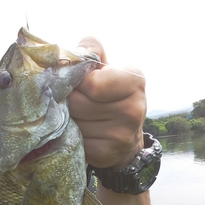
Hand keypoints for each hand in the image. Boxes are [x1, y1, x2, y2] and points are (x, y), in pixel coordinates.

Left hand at [69, 37, 146, 168]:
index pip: (92, 83)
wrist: (125, 138)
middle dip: (70, 101)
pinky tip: (82, 133)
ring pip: (74, 123)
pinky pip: (75, 142)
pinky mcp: (107, 154)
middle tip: (77, 101)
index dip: (79, 82)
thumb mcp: (107, 68)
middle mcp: (133, 109)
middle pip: (77, 103)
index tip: (82, 83)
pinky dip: (72, 137)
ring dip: (69, 119)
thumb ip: (92, 51)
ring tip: (79, 116)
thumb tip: (73, 52)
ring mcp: (122, 135)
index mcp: (135, 81)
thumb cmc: (110, 96)